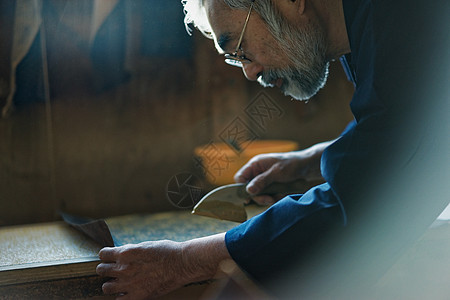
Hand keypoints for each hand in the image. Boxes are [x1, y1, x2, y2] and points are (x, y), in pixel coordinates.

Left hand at [96, 233, 229, 298]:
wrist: (182, 263)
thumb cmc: (167, 251)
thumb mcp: (145, 245)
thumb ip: (130, 251)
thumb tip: (121, 255)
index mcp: (125, 252)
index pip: (102, 254)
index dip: (106, 255)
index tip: (110, 257)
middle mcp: (123, 268)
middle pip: (101, 270)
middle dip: (106, 269)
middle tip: (113, 270)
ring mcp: (128, 284)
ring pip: (106, 287)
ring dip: (111, 284)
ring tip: (119, 283)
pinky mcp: (137, 296)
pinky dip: (121, 296)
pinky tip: (128, 292)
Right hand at [234, 141, 333, 204]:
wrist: (308, 167)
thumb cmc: (292, 164)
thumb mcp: (276, 172)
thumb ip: (261, 181)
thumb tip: (248, 190)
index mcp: (255, 164)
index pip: (240, 177)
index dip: (242, 188)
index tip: (249, 198)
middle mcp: (257, 172)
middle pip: (249, 189)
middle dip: (258, 196)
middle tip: (268, 199)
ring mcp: (264, 179)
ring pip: (258, 194)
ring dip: (267, 198)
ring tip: (277, 197)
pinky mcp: (271, 185)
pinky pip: (268, 195)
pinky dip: (274, 197)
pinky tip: (282, 195)